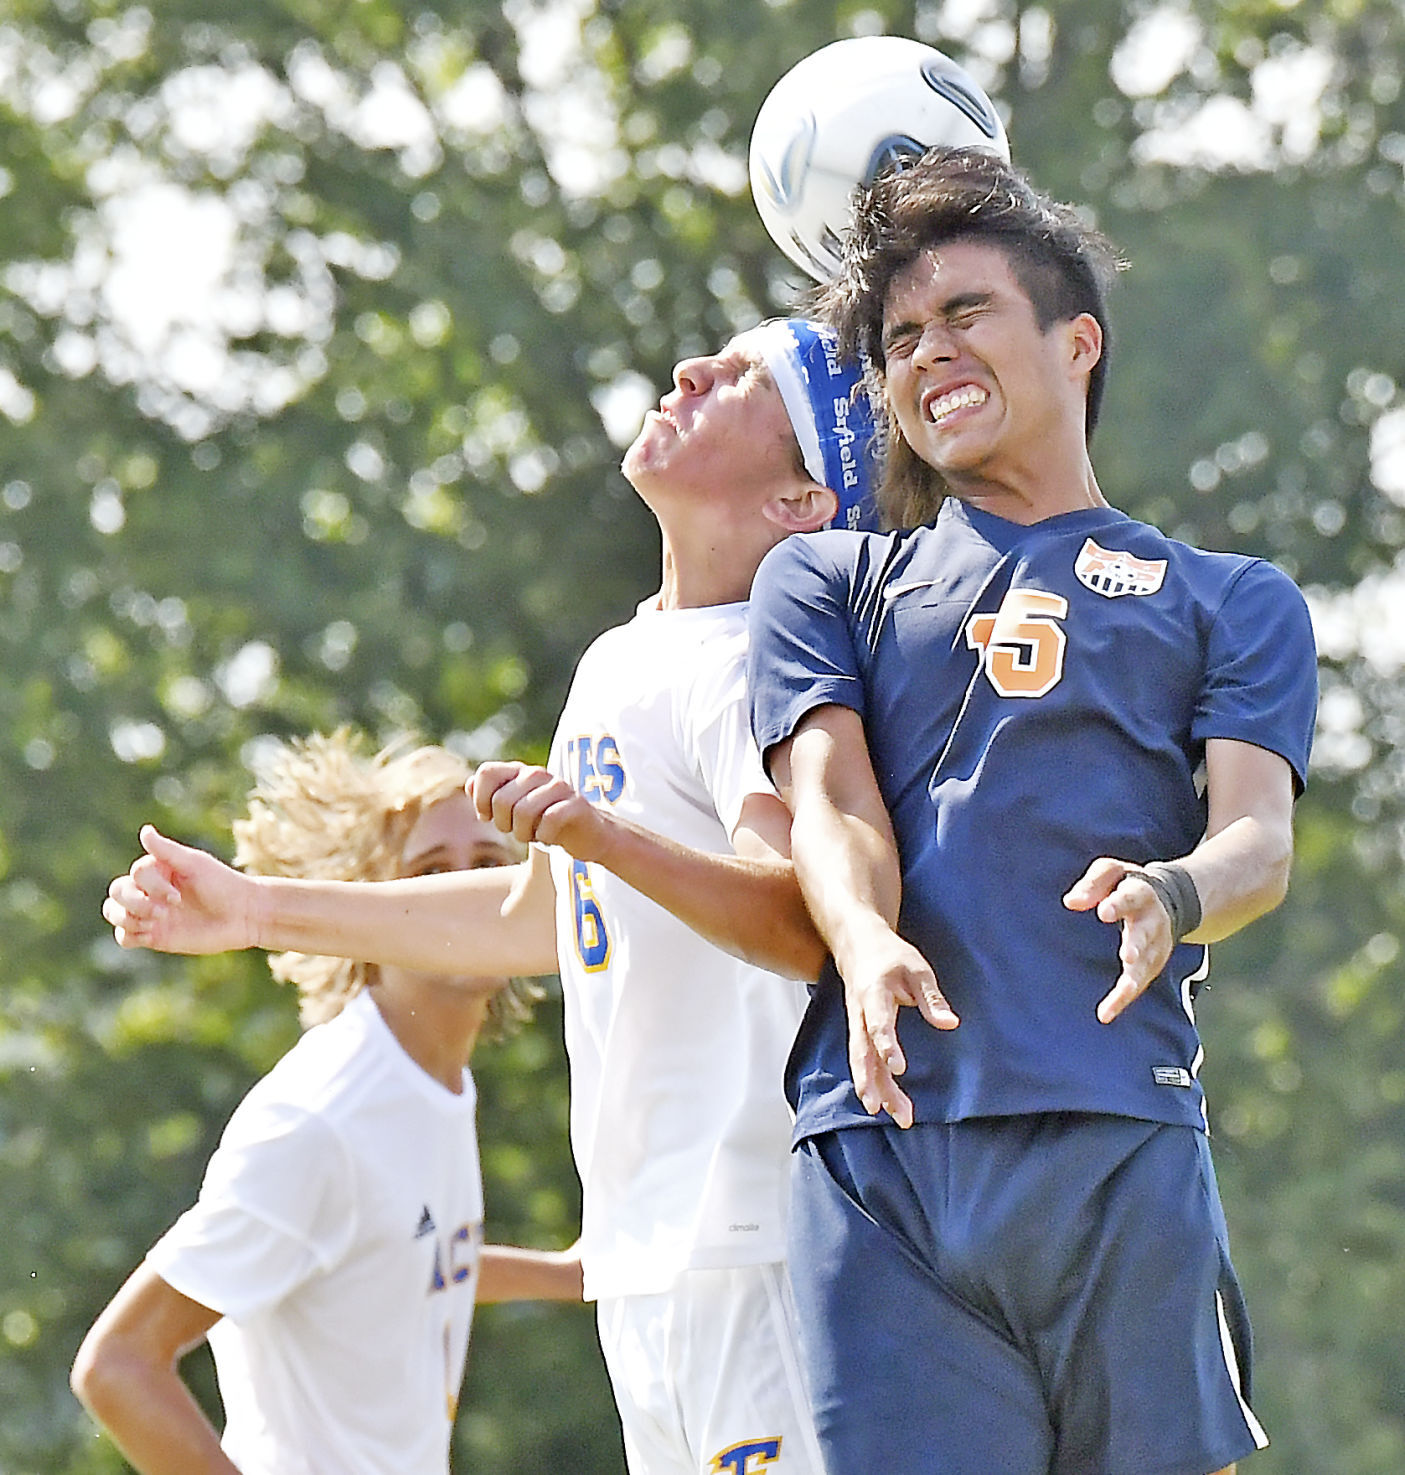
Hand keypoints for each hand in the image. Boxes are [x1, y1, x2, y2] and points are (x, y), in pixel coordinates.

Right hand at [102, 826, 258, 954]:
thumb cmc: (223, 885)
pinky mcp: (153, 935)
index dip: (152, 887)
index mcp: (159, 869)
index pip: (135, 874)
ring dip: (129, 919)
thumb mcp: (196, 865)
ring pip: (114, 913)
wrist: (243, 916)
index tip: (179, 896)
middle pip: (117, 892)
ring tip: (157, 923)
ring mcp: (150, 913)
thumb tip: (145, 830)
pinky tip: (152, 934)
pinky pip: (123, 937)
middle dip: (135, 903)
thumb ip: (167, 851)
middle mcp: (150, 889)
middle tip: (164, 912)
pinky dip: (129, 935)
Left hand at [471, 762, 607, 857]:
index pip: (486, 773)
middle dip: (504, 824)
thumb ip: (490, 795)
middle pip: (501, 800)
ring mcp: (559, 787)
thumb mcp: (514, 809)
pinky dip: (545, 837)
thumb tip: (469, 784)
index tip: (488, 817)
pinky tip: (551, 838)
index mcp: (520, 772)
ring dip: (524, 833)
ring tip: (534, 835)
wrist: (589, 834)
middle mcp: (539, 774)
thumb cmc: (545, 822)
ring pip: (523, 812)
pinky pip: (549, 822)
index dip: (481, 800)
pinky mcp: (577, 805)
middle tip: (518, 830)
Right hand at [841, 931, 957, 1129]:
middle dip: (872, 1081)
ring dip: (874, 1088)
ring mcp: (856, 1024)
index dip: (886, 1045)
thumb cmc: (891, 956)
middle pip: (863, 1051)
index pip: (878, 1023)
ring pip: (861, 1060)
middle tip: (883, 1109)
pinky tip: (882, 1102)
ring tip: (894, 1115)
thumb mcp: (917, 968)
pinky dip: (870, 1081)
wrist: (858, 945)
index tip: (899, 1068)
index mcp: (874, 993)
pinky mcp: (859, 1031)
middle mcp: (860, 1013)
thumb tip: (950, 1023)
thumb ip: (932, 998)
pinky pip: (862, 1059)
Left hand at [1063, 857, 1173, 1022]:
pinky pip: (1137, 985)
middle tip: (1128, 955)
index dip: (1118, 905)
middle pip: (1145, 934)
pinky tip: (1106, 1013)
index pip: (1130, 898)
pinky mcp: (1151, 965)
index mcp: (1140, 894)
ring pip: (1146, 965)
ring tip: (1121, 993)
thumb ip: (1092, 883)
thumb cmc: (1126, 884)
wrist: (1169, 897)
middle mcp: (1152, 922)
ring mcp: (1155, 946)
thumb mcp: (1111, 871)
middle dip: (1137, 944)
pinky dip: (1123, 999)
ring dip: (1134, 979)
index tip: (1104, 912)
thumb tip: (1071, 902)